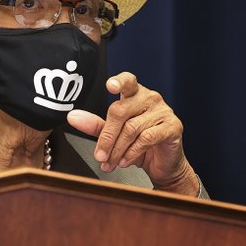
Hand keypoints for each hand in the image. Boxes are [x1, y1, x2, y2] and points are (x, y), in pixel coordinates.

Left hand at [67, 72, 199, 195]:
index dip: (119, 81)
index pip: (127, 81)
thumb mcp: (114, 135)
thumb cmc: (139, 145)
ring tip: (111, 163)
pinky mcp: (173, 126)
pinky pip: (147, 137)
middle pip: (120, 111)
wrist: (162, 164)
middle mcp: (150, 98)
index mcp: (134, 94)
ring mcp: (163, 111)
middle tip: (100, 156)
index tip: (110, 85)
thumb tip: (72, 117)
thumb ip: (95, 125)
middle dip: (107, 137)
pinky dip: (133, 152)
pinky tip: (126, 161)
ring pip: (132, 128)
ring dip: (117, 150)